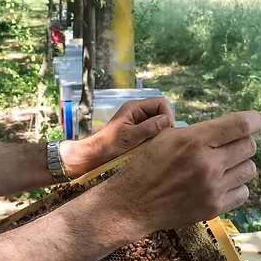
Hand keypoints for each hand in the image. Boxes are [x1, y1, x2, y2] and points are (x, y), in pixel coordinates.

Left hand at [59, 98, 174, 177]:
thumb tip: (167, 121)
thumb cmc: (107, 146)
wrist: (92, 157)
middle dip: (165, 126)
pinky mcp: (137, 134)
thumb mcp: (129, 137)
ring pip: (158, 124)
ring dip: (160, 134)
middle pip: (161, 113)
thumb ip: (149, 127)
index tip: (166, 132)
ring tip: (156, 146)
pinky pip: (153, 133)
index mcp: (134, 108)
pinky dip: (155, 140)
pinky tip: (152, 149)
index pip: (161, 103)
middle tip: (162, 141)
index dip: (167, 115)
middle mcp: (137, 113)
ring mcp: (138, 123)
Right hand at [96, 111, 260, 236]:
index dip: (254, 120)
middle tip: (228, 146)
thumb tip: (227, 128)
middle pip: (249, 146)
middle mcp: (208, 163)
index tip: (255, 121)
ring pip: (249, 170)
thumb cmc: (146, 165)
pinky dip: (235, 187)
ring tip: (223, 166)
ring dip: (240, 165)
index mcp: (195, 140)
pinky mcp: (214, 208)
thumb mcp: (166, 137)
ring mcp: (212, 188)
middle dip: (242, 143)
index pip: (241, 125)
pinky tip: (220, 184)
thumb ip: (198, 132)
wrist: (132, 203)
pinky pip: (243, 192)